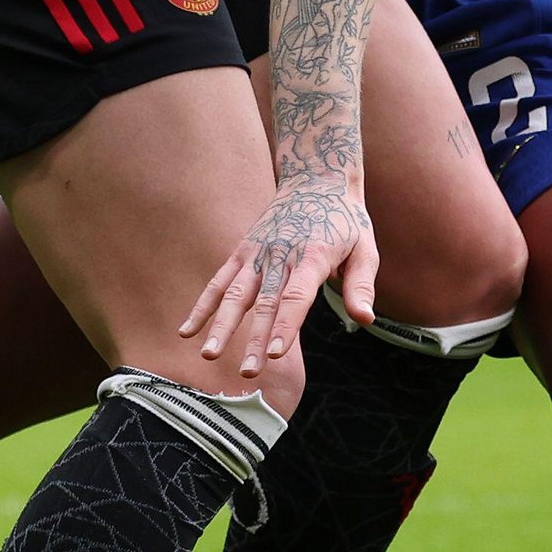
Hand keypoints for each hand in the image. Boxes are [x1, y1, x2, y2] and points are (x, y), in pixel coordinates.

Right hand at [180, 172, 377, 380]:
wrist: (315, 179)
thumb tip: (365, 319)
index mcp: (313, 256)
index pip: (297, 296)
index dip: (287, 325)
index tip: (277, 354)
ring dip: (222, 326)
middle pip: (266, 303)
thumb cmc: (344, 220)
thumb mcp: (365, 247)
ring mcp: (257, 253)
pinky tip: (186, 331)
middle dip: (255, 340)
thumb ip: (361, 285)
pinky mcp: (242, 252)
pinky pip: (219, 281)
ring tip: (209, 355)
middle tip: (248, 372)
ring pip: (236, 294)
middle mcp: (280, 254)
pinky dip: (202, 306)